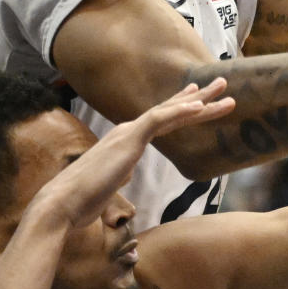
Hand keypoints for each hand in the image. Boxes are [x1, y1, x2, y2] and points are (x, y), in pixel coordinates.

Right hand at [28, 79, 234, 228]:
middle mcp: (128, 132)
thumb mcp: (107, 185)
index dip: (181, 109)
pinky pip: (159, 120)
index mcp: (125, 142)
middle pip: (170, 111)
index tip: (198, 98)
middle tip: (222, 85)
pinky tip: (200, 106)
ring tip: (225, 91)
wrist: (63, 203)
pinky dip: (180, 111)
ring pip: (170, 111)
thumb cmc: (81, 200)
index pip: (159, 121)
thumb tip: (124, 174)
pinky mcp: (128, 139)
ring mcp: (128, 133)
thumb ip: (118, 175)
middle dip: (198, 98)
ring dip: (200, 102)